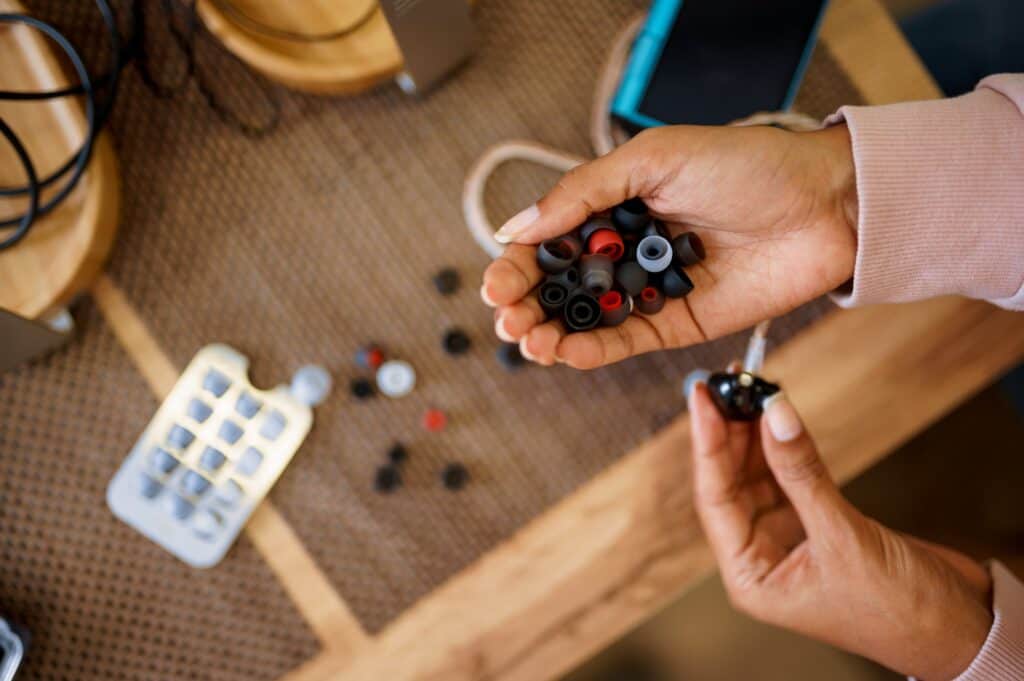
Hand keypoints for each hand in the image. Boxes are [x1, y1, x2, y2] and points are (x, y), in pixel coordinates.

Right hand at [480, 124, 857, 367]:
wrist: (826, 205)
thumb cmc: (745, 166)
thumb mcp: (656, 159)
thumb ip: (584, 191)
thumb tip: (514, 227)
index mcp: (614, 205)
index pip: (549, 240)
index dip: (517, 264)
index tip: (495, 285)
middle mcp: (625, 249)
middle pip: (558, 284)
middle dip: (524, 304)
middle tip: (506, 318)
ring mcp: (648, 289)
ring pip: (584, 318)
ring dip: (548, 333)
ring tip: (526, 339)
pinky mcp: (676, 324)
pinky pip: (624, 342)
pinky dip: (590, 351)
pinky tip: (563, 352)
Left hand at [688, 378, 992, 680]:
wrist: (958, 629)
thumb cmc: (899, 609)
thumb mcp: (843, 537)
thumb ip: (803, 473)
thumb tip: (774, 413)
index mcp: (749, 577)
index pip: (714, 499)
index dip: (706, 444)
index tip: (703, 397)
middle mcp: (760, 558)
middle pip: (730, 483)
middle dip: (728, 432)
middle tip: (727, 381)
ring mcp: (788, 540)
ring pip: (758, 477)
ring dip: (754, 434)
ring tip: (749, 387)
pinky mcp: (817, 525)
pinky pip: (789, 477)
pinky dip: (783, 447)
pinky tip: (775, 415)